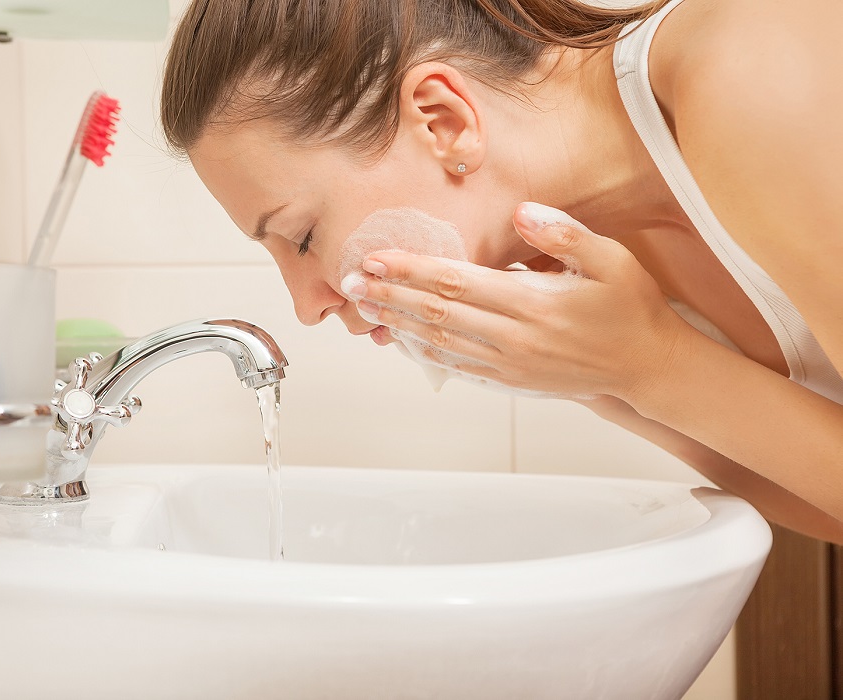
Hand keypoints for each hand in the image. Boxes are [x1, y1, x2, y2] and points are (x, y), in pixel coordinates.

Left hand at [354, 202, 691, 399]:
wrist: (646, 368)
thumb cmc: (629, 309)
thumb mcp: (612, 261)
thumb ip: (565, 235)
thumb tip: (521, 213)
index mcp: (532, 303)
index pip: (456, 282)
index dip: (411, 270)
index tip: (376, 258)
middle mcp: (513, 337)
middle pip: (435, 313)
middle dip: (390, 296)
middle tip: (350, 282)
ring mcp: (508, 363)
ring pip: (438, 342)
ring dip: (397, 324)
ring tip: (364, 307)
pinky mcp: (509, 380)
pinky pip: (455, 365)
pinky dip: (422, 351)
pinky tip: (400, 338)